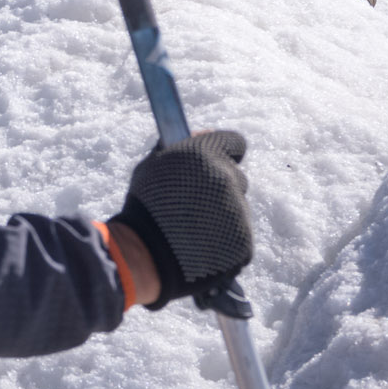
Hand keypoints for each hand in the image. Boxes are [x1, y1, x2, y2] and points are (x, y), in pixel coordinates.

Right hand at [112, 131, 255, 312]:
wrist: (143, 255)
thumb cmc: (144, 205)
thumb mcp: (153, 164)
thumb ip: (181, 145)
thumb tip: (204, 132)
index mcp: (207, 153)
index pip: (234, 142)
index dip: (224, 151)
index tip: (215, 162)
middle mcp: (229, 179)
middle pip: (236, 177)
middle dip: (218, 187)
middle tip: (193, 204)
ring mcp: (239, 212)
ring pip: (237, 209)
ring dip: (220, 215)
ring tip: (191, 229)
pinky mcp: (244, 242)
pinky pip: (238, 236)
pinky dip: (223, 241)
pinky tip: (200, 245)